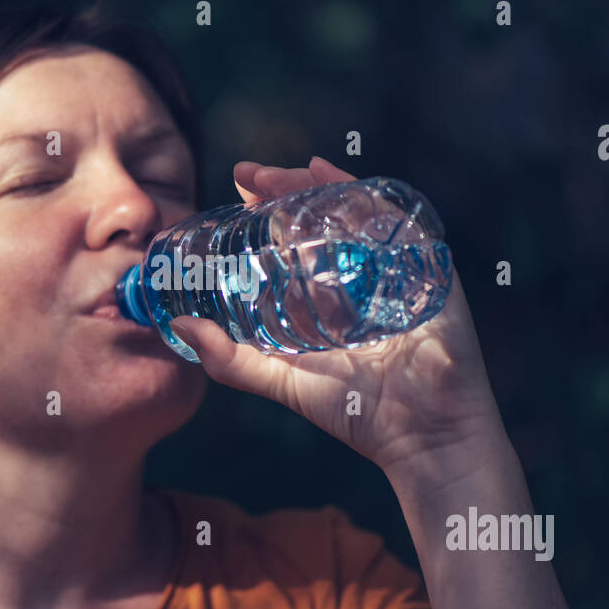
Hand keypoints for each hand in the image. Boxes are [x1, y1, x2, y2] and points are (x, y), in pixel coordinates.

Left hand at [168, 157, 506, 482]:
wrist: (421, 436)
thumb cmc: (357, 412)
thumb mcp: (283, 380)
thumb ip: (231, 359)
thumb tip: (180, 326)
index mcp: (331, 295)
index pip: (298, 238)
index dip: (268, 209)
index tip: (238, 189)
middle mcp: (363, 275)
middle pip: (325, 215)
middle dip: (287, 188)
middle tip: (249, 176)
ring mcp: (396, 270)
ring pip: (357, 211)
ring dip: (320, 185)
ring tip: (285, 173)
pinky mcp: (428, 271)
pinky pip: (399, 223)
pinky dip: (367, 196)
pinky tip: (336, 178)